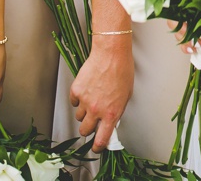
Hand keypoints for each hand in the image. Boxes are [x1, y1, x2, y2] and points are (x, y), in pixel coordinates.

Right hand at [69, 36, 133, 150]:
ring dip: (84, 113)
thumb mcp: (126, 95)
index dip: (98, 147)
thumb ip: (117, 111)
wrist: (111, 53)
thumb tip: (111, 121)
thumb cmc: (122, 70)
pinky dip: (78, 99)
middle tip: (92, 121)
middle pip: (85, 131)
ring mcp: (85, 101)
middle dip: (88, 128)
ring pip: (78, 117)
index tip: (96, 148)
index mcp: (111, 113)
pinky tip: (86, 90)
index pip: (101, 140)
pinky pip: (74, 102)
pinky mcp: (76, 91)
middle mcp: (96, 110)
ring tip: (92, 99)